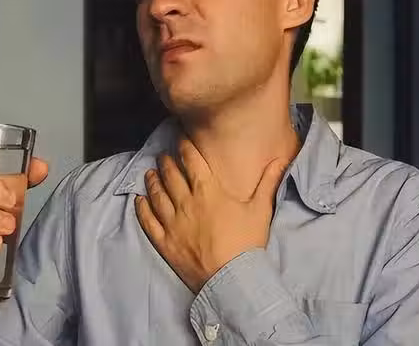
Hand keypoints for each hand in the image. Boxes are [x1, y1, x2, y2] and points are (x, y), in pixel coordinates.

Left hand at [135, 138, 287, 293]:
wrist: (231, 279)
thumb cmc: (247, 243)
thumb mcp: (260, 209)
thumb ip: (268, 182)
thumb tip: (280, 160)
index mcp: (207, 191)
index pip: (191, 160)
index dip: (184, 147)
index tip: (180, 139)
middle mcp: (185, 202)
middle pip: (170, 174)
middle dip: (166, 161)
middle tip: (163, 155)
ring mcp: (172, 222)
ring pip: (156, 194)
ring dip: (152, 181)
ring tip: (150, 173)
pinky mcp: (164, 241)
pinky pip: (147, 220)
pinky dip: (141, 208)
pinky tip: (139, 200)